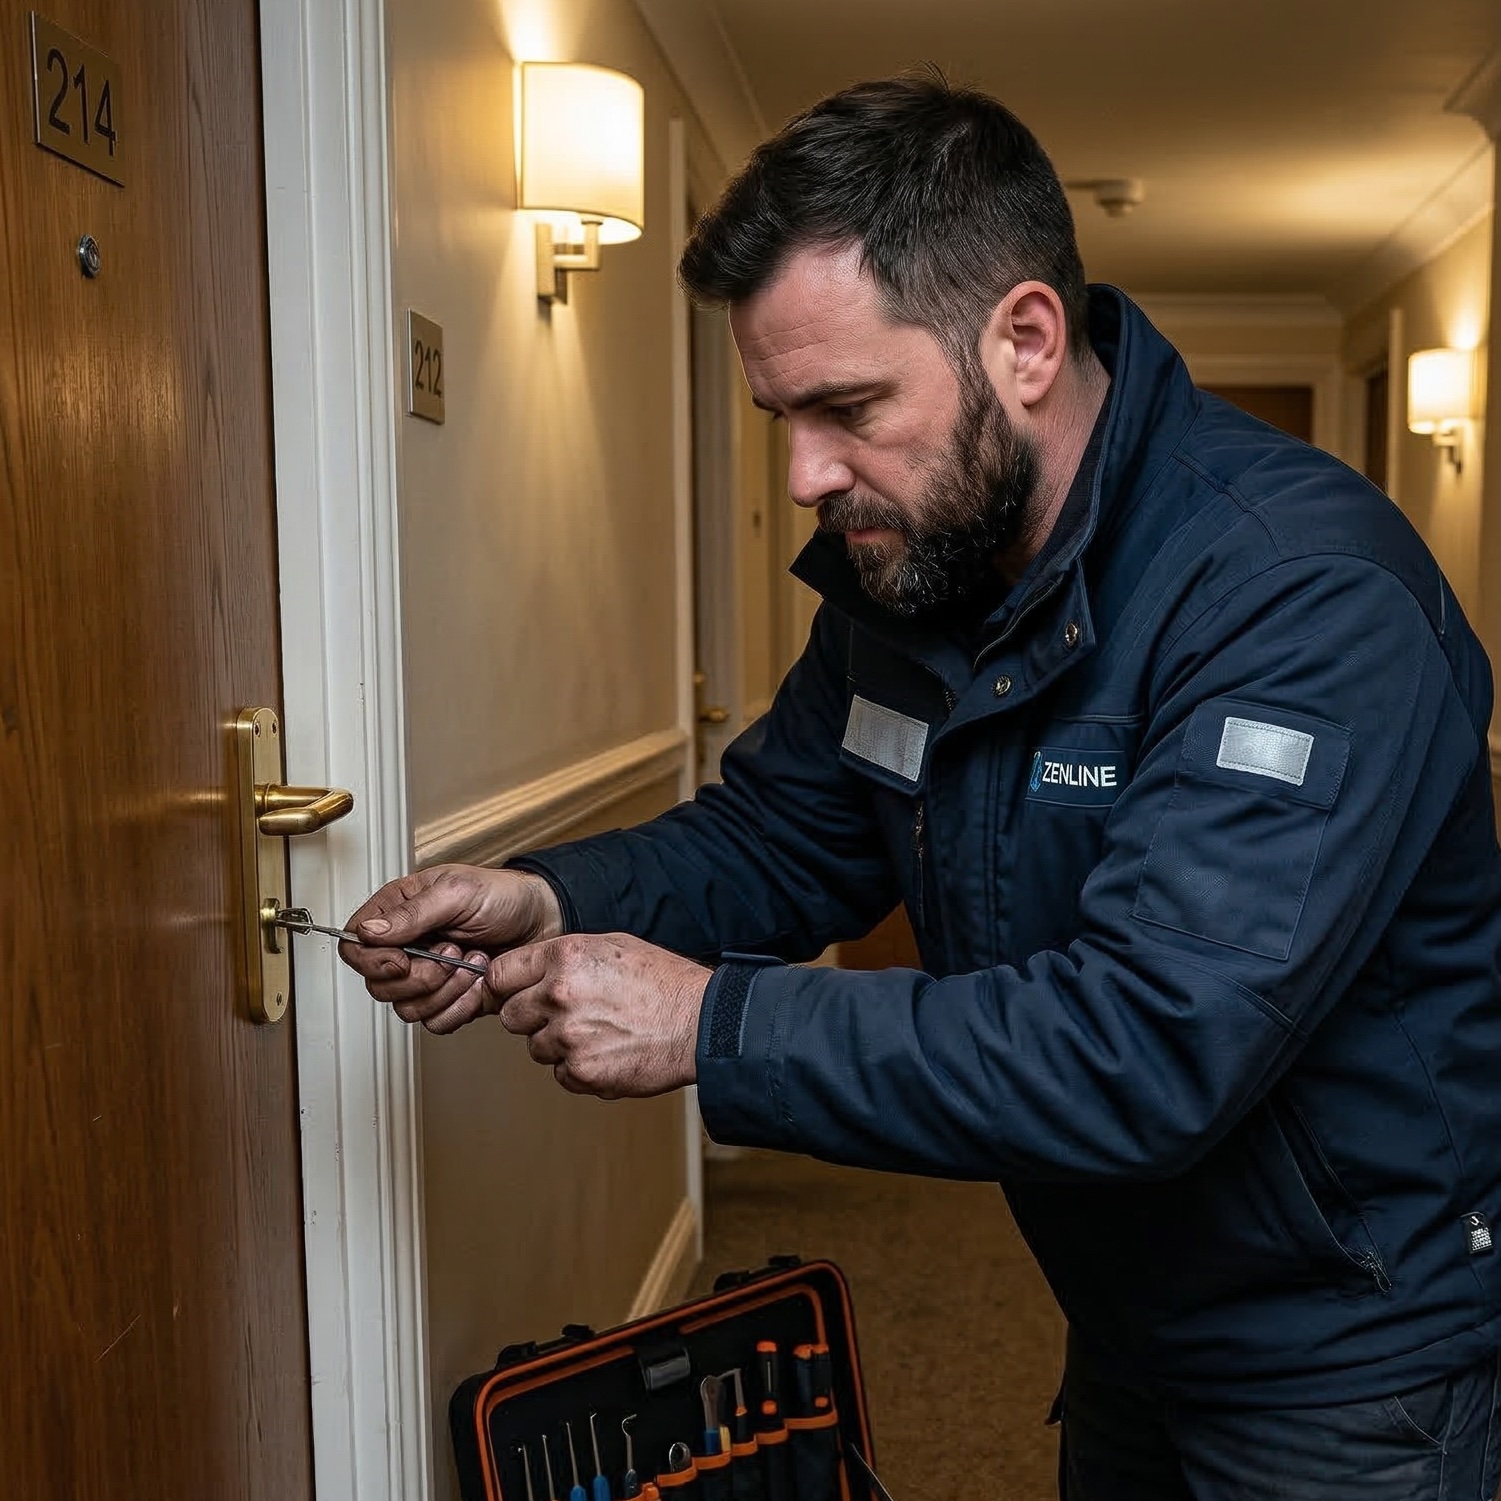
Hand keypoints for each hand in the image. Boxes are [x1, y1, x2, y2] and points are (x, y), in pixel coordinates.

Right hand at [339, 864, 562, 1032]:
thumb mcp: (457, 891)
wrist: (543, 920)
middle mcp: (406, 946)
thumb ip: (412, 913)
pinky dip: (459, 1007)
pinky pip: (434, 1021)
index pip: (355, 947)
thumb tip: (369, 931)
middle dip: (420, 976)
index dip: (372, 961)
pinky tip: (479, 983)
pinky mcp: (448, 998)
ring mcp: (426, 975)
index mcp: (398, 912)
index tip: (403, 959)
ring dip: (444, 989)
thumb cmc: (502, 896)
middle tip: (452, 952)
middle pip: (378, 984)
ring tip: (472, 962)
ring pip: (406, 1007)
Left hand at [487, 933, 709, 1096]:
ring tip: (599, 1031)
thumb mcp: (612, 946)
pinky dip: (579, 1068)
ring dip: (558, 1044)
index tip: (512, 993)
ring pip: (536, 1048)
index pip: (501, 974)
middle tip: (565, 1014)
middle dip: (532, 1017)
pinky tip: (608, 1051)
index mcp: (565, 957)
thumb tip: (529, 972)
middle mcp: (560, 995)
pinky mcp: (582, 1072)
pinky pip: (561, 1074)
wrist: (699, 1022)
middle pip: (511, 1016)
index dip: (505, 985)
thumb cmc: (663, 981)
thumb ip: (565, 957)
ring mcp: (569, 1036)